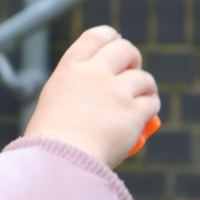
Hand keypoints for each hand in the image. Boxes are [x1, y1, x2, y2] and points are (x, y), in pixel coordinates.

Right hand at [24, 26, 159, 166]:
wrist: (58, 163)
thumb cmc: (48, 142)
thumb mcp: (52, 103)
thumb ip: (73, 93)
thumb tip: (90, 103)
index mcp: (70, 69)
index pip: (95, 37)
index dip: (109, 37)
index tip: (116, 41)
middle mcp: (94, 74)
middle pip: (124, 49)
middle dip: (133, 57)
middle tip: (133, 70)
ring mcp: (115, 92)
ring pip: (143, 78)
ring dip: (146, 86)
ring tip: (145, 95)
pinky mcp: (132, 114)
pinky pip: (150, 103)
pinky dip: (151, 107)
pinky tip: (148, 114)